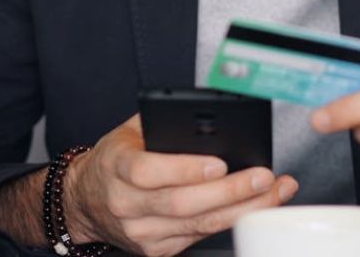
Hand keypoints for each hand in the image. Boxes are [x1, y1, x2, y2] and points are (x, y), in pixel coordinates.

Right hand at [65, 114, 297, 255]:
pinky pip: (199, 236)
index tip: (220, 163)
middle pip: (183, 203)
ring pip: (198, 225)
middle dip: (230, 191)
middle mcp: (125, 204)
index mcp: (116, 167)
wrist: (85, 200)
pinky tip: (253, 207)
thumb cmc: (114, 160)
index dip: (186, 169)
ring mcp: (142, 232)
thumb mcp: (128, 132)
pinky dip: (230, 221)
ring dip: (241, 208)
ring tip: (273, 191)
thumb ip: (162, 123)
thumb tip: (209, 116)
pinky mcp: (157, 250)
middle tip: (264, 176)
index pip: (149, 172)